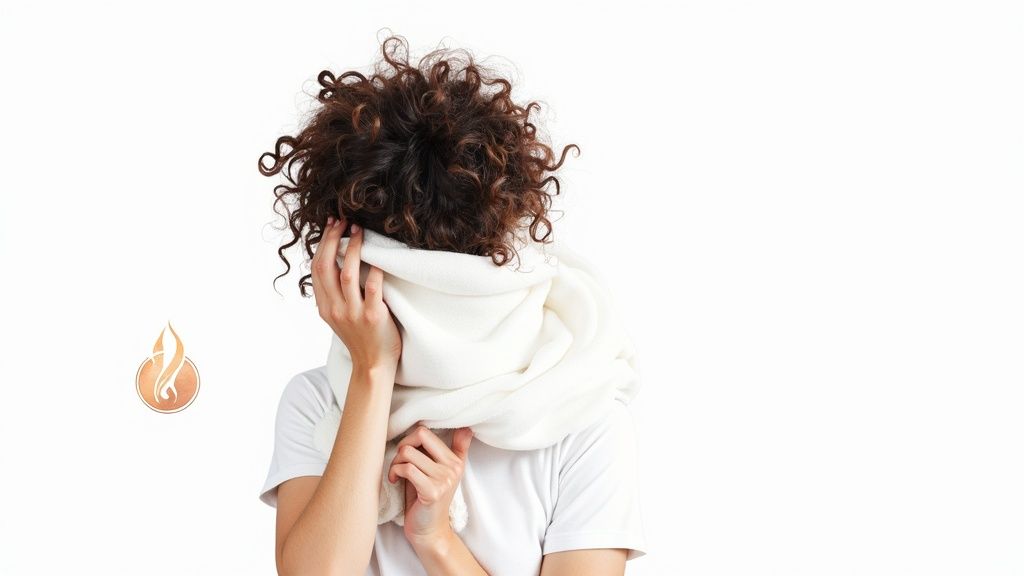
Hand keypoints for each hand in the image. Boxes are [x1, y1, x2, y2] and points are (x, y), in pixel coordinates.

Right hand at [311, 215, 401, 371]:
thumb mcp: (338, 316)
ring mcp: (353, 312)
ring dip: (353, 249)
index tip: (331, 226)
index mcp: (325, 306)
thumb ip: (334, 294)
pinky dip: (375, 270)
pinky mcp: (373, 316)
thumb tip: (336, 263)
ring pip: (348, 274)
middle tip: (342, 221)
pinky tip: (379, 257)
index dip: (323, 245)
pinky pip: (372, 288)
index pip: (317, 269)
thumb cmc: (360, 337)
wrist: (373, 365)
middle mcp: (335, 308)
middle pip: (327, 267)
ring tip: (359, 231)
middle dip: (333, 240)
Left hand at [388, 425, 473, 548]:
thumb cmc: (427, 498)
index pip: (427, 431)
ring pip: (408, 453)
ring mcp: (444, 479)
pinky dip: (394, 472)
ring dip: (395, 463)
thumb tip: (467, 428)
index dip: (410, 438)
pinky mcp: (432, 491)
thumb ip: (453, 450)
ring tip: (396, 473)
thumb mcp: (441, 471)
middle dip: (402, 446)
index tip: (406, 452)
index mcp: (455, 459)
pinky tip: (394, 480)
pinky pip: (407, 469)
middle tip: (399, 461)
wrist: (429, 530)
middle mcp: (453, 467)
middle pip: (420, 435)